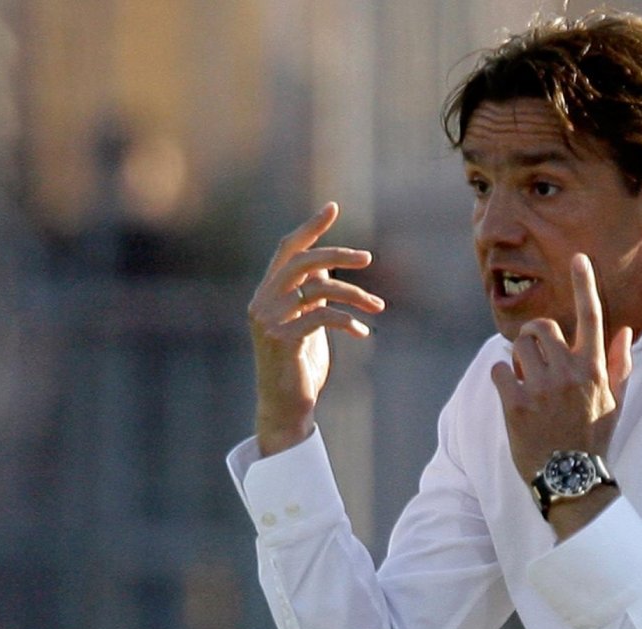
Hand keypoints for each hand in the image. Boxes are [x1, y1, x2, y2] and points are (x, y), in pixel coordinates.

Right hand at [248, 202, 384, 455]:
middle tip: (368, 258)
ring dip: (354, 294)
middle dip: (337, 255)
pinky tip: (362, 332)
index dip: (310, 228)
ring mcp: (269, 321)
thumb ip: (311, 294)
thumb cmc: (300, 366)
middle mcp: (262, 302)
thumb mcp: (307, 323)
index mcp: (267, 293)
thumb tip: (328, 267)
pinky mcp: (283, 340)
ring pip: (318, 289)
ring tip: (378, 306)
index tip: (333, 207)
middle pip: (302, 262)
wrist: (286, 408)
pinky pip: (322, 317)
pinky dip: (347, 320)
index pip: (286, 249)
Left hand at [490, 254, 631, 534]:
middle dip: (535, 337)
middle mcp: (569, 373)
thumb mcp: (613, 403)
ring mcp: (541, 388)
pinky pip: (498, 369)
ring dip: (518, 357)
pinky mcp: (514, 403)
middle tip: (536, 359)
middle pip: (542, 327)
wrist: (569, 480)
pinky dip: (501, 377)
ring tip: (527, 381)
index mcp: (594, 369)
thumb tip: (624, 330)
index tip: (579, 259)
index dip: (584, 284)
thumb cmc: (592, 440)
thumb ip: (618, 364)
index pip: (592, 317)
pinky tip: (512, 394)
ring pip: (518, 345)